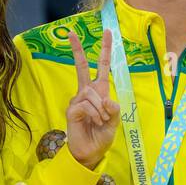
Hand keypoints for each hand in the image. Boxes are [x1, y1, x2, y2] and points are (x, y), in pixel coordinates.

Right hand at [64, 29, 120, 169]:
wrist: (90, 152)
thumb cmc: (102, 136)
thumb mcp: (114, 122)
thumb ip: (114, 110)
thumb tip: (107, 100)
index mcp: (99, 92)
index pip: (101, 67)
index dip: (104, 50)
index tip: (107, 32)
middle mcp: (86, 92)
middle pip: (83, 67)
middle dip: (77, 50)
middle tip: (71, 33)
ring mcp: (77, 100)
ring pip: (92, 93)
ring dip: (101, 109)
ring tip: (101, 121)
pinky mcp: (71, 109)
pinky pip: (87, 104)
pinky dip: (95, 114)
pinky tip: (95, 122)